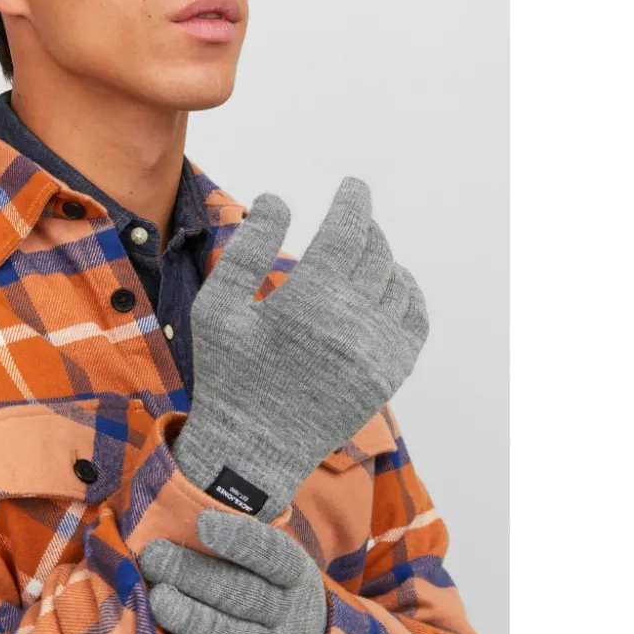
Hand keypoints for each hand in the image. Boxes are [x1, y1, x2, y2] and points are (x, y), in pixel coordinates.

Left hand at [138, 508, 328, 633]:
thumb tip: (176, 515)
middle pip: (242, 593)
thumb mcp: (268, 564)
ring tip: (158, 600)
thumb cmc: (268, 591)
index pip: (271, 553)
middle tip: (154, 558)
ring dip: (192, 619)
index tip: (201, 523)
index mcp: (293, 572)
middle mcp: (291, 611)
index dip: (238, 539)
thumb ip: (234, 545)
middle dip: (194, 575)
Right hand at [171, 176, 428, 521]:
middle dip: (364, 227)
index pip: (347, 230)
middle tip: (352, 218)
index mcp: (309, 301)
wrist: (254, 449)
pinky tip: (392, 284)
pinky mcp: (390, 375)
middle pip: (374, 252)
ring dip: (382, 257)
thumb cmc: (228, 373)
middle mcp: (351, 323)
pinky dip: (407, 293)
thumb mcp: (219, 307)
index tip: (353, 184)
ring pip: (396, 282)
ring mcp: (377, 351)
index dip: (353, 201)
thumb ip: (247, 250)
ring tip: (364, 250)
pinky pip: (415, 320)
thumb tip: (277, 200)